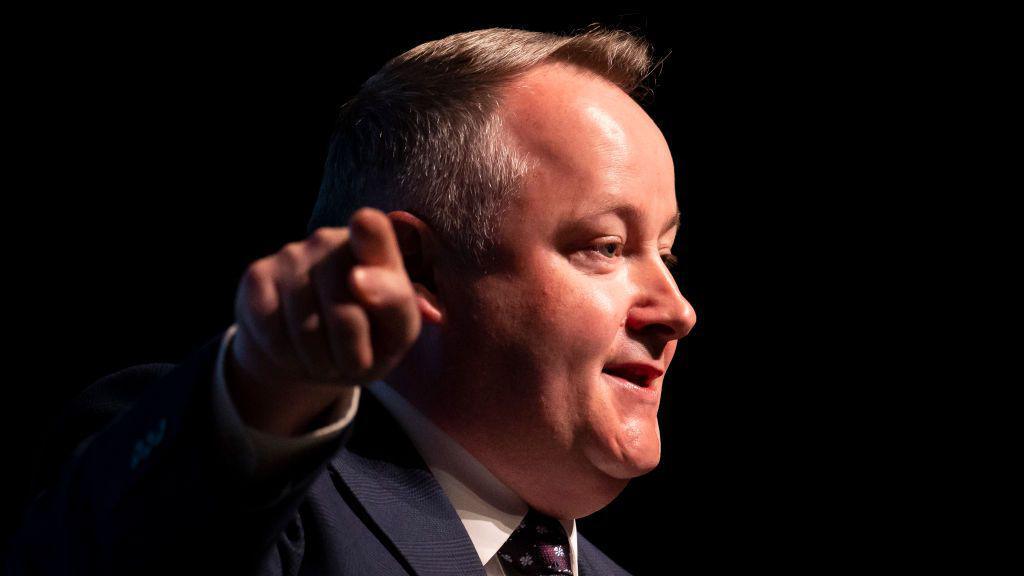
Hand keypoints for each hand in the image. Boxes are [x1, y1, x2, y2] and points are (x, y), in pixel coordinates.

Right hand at [226, 207, 420, 433]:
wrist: (314, 355)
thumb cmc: (370, 337)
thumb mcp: (397, 330)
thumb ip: (394, 302)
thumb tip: (356, 277)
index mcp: (376, 249)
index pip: (371, 229)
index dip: (367, 235)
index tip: (362, 227)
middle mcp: (331, 241)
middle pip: (344, 315)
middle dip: (351, 354)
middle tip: (353, 359)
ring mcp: (291, 254)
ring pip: (306, 330)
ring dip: (321, 362)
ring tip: (327, 356)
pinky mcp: (258, 276)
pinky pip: (273, 334)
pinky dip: (289, 358)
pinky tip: (296, 350)